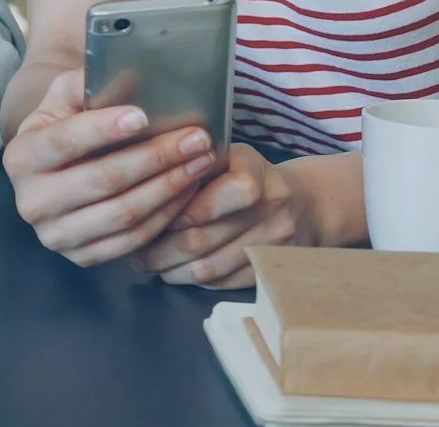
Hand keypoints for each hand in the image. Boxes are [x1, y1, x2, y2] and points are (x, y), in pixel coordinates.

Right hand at [1, 67, 218, 266]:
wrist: (52, 172)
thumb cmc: (65, 126)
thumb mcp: (63, 97)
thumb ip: (86, 82)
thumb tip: (128, 74)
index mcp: (20, 156)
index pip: (65, 141)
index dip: (105, 129)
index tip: (145, 115)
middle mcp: (31, 201)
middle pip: (103, 180)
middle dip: (155, 157)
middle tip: (195, 139)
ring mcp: (55, 235)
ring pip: (123, 214)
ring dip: (169, 187)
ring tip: (199, 162)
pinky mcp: (81, 257)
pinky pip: (132, 241)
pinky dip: (165, 215)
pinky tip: (186, 190)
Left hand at [133, 142, 311, 288]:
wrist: (304, 205)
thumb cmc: (247, 174)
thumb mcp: (226, 155)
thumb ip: (191, 164)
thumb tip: (142, 179)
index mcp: (254, 174)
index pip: (208, 200)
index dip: (172, 213)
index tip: (144, 216)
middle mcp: (270, 210)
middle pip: (201, 240)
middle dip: (160, 248)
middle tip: (134, 250)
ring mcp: (274, 245)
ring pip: (209, 268)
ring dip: (172, 269)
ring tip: (148, 262)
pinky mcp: (271, 270)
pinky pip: (223, 283)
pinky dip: (194, 279)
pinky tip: (176, 271)